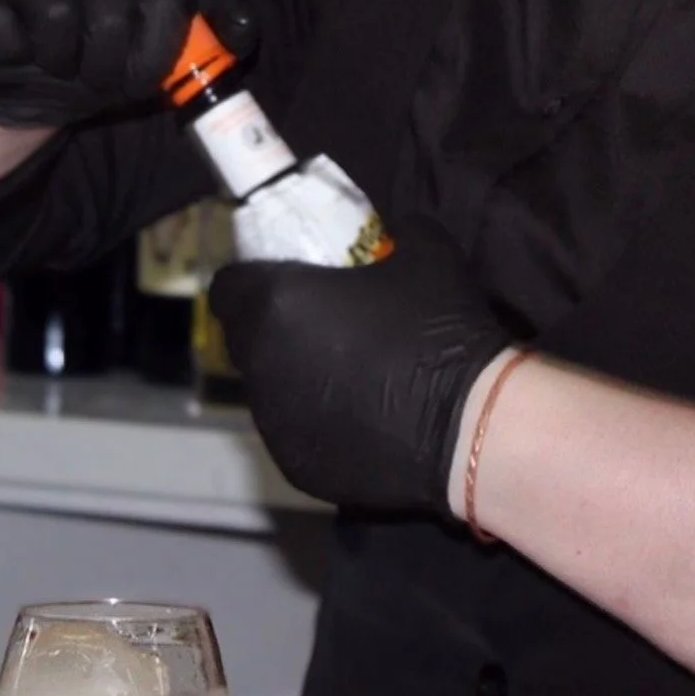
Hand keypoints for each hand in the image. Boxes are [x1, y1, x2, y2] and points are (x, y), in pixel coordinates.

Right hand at [0, 0, 246, 128]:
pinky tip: (16, 49)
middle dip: (105, 67)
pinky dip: (10, 52)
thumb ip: (213, 40)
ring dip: (59, 60)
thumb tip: (246, 26)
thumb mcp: (162, 57)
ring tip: (61, 64)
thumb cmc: (99, 59)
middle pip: (110, 10)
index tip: (142, 82)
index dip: (156, 51)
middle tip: (97, 80)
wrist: (18, 74)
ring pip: (54, 10)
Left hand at [209, 218, 508, 514]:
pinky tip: (356, 415)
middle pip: (243, 339)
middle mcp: (261, 365)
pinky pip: (291, 431)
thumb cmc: (437, 328)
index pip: (227, 287)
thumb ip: (396, 231)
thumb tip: (396, 228)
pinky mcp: (296, 467)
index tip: (283, 277)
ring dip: (291, 375)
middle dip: (270, 327)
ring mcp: (275, 423)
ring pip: (266, 389)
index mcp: (276, 304)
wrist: (467, 426)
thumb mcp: (425, 251)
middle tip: (318, 321)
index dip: (251, 278)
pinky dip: (313, 419)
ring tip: (342, 372)